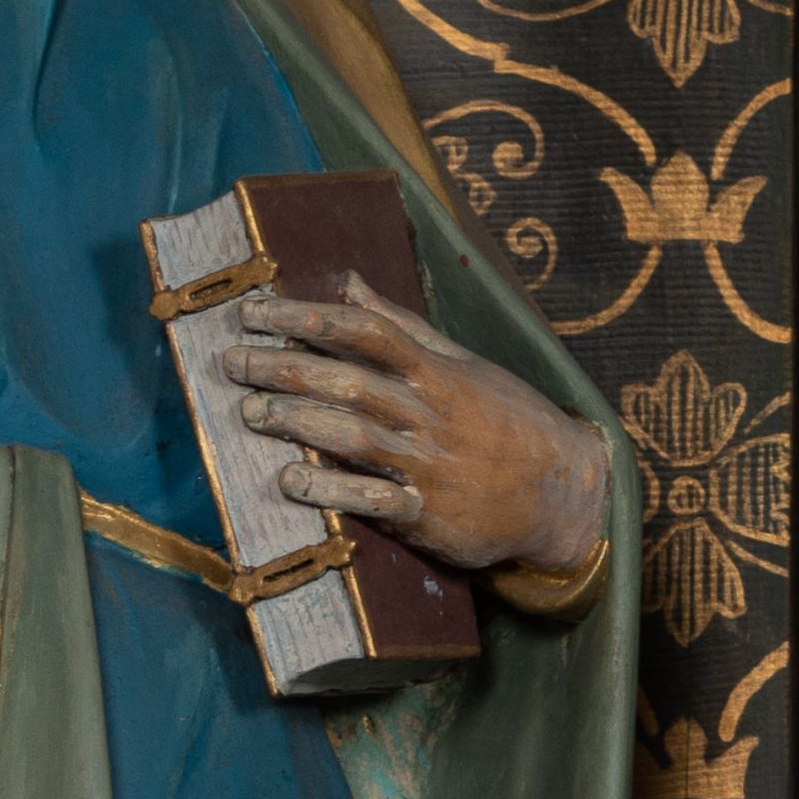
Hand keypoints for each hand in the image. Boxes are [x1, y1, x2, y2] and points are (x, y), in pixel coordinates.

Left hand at [225, 277, 609, 575]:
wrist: (565, 490)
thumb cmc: (507, 419)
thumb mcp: (464, 362)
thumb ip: (403, 327)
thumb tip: (349, 283)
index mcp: (438, 371)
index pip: (366, 332)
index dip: (309, 318)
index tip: (259, 311)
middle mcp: (430, 414)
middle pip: (349, 383)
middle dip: (286, 369)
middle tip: (234, 361)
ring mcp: (429, 465)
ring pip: (355, 437)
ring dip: (298, 423)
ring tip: (251, 412)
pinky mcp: (428, 515)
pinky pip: (374, 501)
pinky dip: (332, 490)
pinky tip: (291, 481)